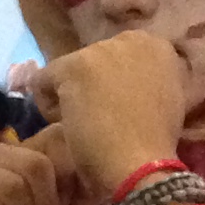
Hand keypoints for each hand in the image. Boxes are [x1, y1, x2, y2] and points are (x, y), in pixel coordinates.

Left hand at [35, 31, 188, 196]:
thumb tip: (120, 87)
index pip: (117, 59)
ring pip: (68, 72)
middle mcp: (131, 39)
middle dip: (92, 89)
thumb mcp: (163, 101)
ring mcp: (103, 50)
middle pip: (92, 62)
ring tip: (85, 128)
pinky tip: (66, 128)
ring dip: (72, 98)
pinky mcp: (76, 66)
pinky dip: (46, 105)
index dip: (111, 86)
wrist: (144, 165)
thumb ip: (144, 84)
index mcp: (156, 47)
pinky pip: (42, 80)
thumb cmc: (155, 145)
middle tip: (99, 121)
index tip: (115, 110)